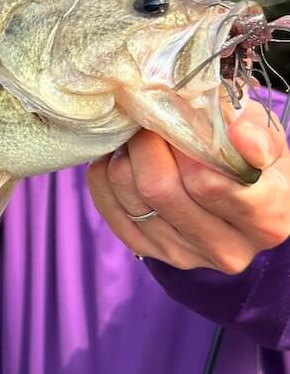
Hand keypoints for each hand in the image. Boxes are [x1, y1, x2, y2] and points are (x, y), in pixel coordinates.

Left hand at [87, 99, 289, 273]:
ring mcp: (183, 255)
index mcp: (267, 221)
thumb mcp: (267, 140)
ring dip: (124, 154)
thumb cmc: (251, 161)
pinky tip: (122, 156)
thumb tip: (240, 135)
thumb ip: (257, 134)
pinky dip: (105, 171)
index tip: (178, 118)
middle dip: (147, 143)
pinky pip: (107, 203)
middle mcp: (227, 249)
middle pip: (160, 187)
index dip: (184, 145)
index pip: (210, 184)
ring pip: (128, 192)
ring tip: (138, 135)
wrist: (237, 198)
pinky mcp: (146, 250)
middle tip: (150, 119)